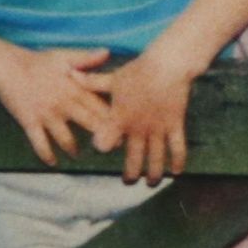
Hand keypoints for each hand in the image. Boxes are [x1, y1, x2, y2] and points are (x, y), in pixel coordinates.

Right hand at [0, 47, 113, 166]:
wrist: (8, 66)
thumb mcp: (65, 56)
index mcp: (76, 89)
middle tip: (112, 147)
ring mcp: (47, 114)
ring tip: (78, 155)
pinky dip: (46, 155)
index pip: (101, 106)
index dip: (115, 118)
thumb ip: (87, 58)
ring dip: (73, 149)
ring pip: (66, 138)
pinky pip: (39, 143)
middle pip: (90, 123)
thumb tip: (108, 52)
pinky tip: (52, 163)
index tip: (127, 127)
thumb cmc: (38, 61)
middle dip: (103, 137)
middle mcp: (64, 104)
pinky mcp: (29, 122)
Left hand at [85, 53, 195, 184]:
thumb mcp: (114, 78)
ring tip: (151, 183)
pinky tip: (176, 172)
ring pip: (156, 158)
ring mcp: (158, 128)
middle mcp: (138, 128)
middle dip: (130, 174)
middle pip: (133, 159)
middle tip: (128, 181)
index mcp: (120, 117)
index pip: (105, 142)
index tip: (103, 148)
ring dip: (154, 174)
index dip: (103, 146)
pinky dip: (178, 161)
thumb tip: (69, 74)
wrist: (168, 64)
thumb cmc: (139, 70)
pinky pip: (177, 147)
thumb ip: (92, 82)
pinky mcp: (175, 124)